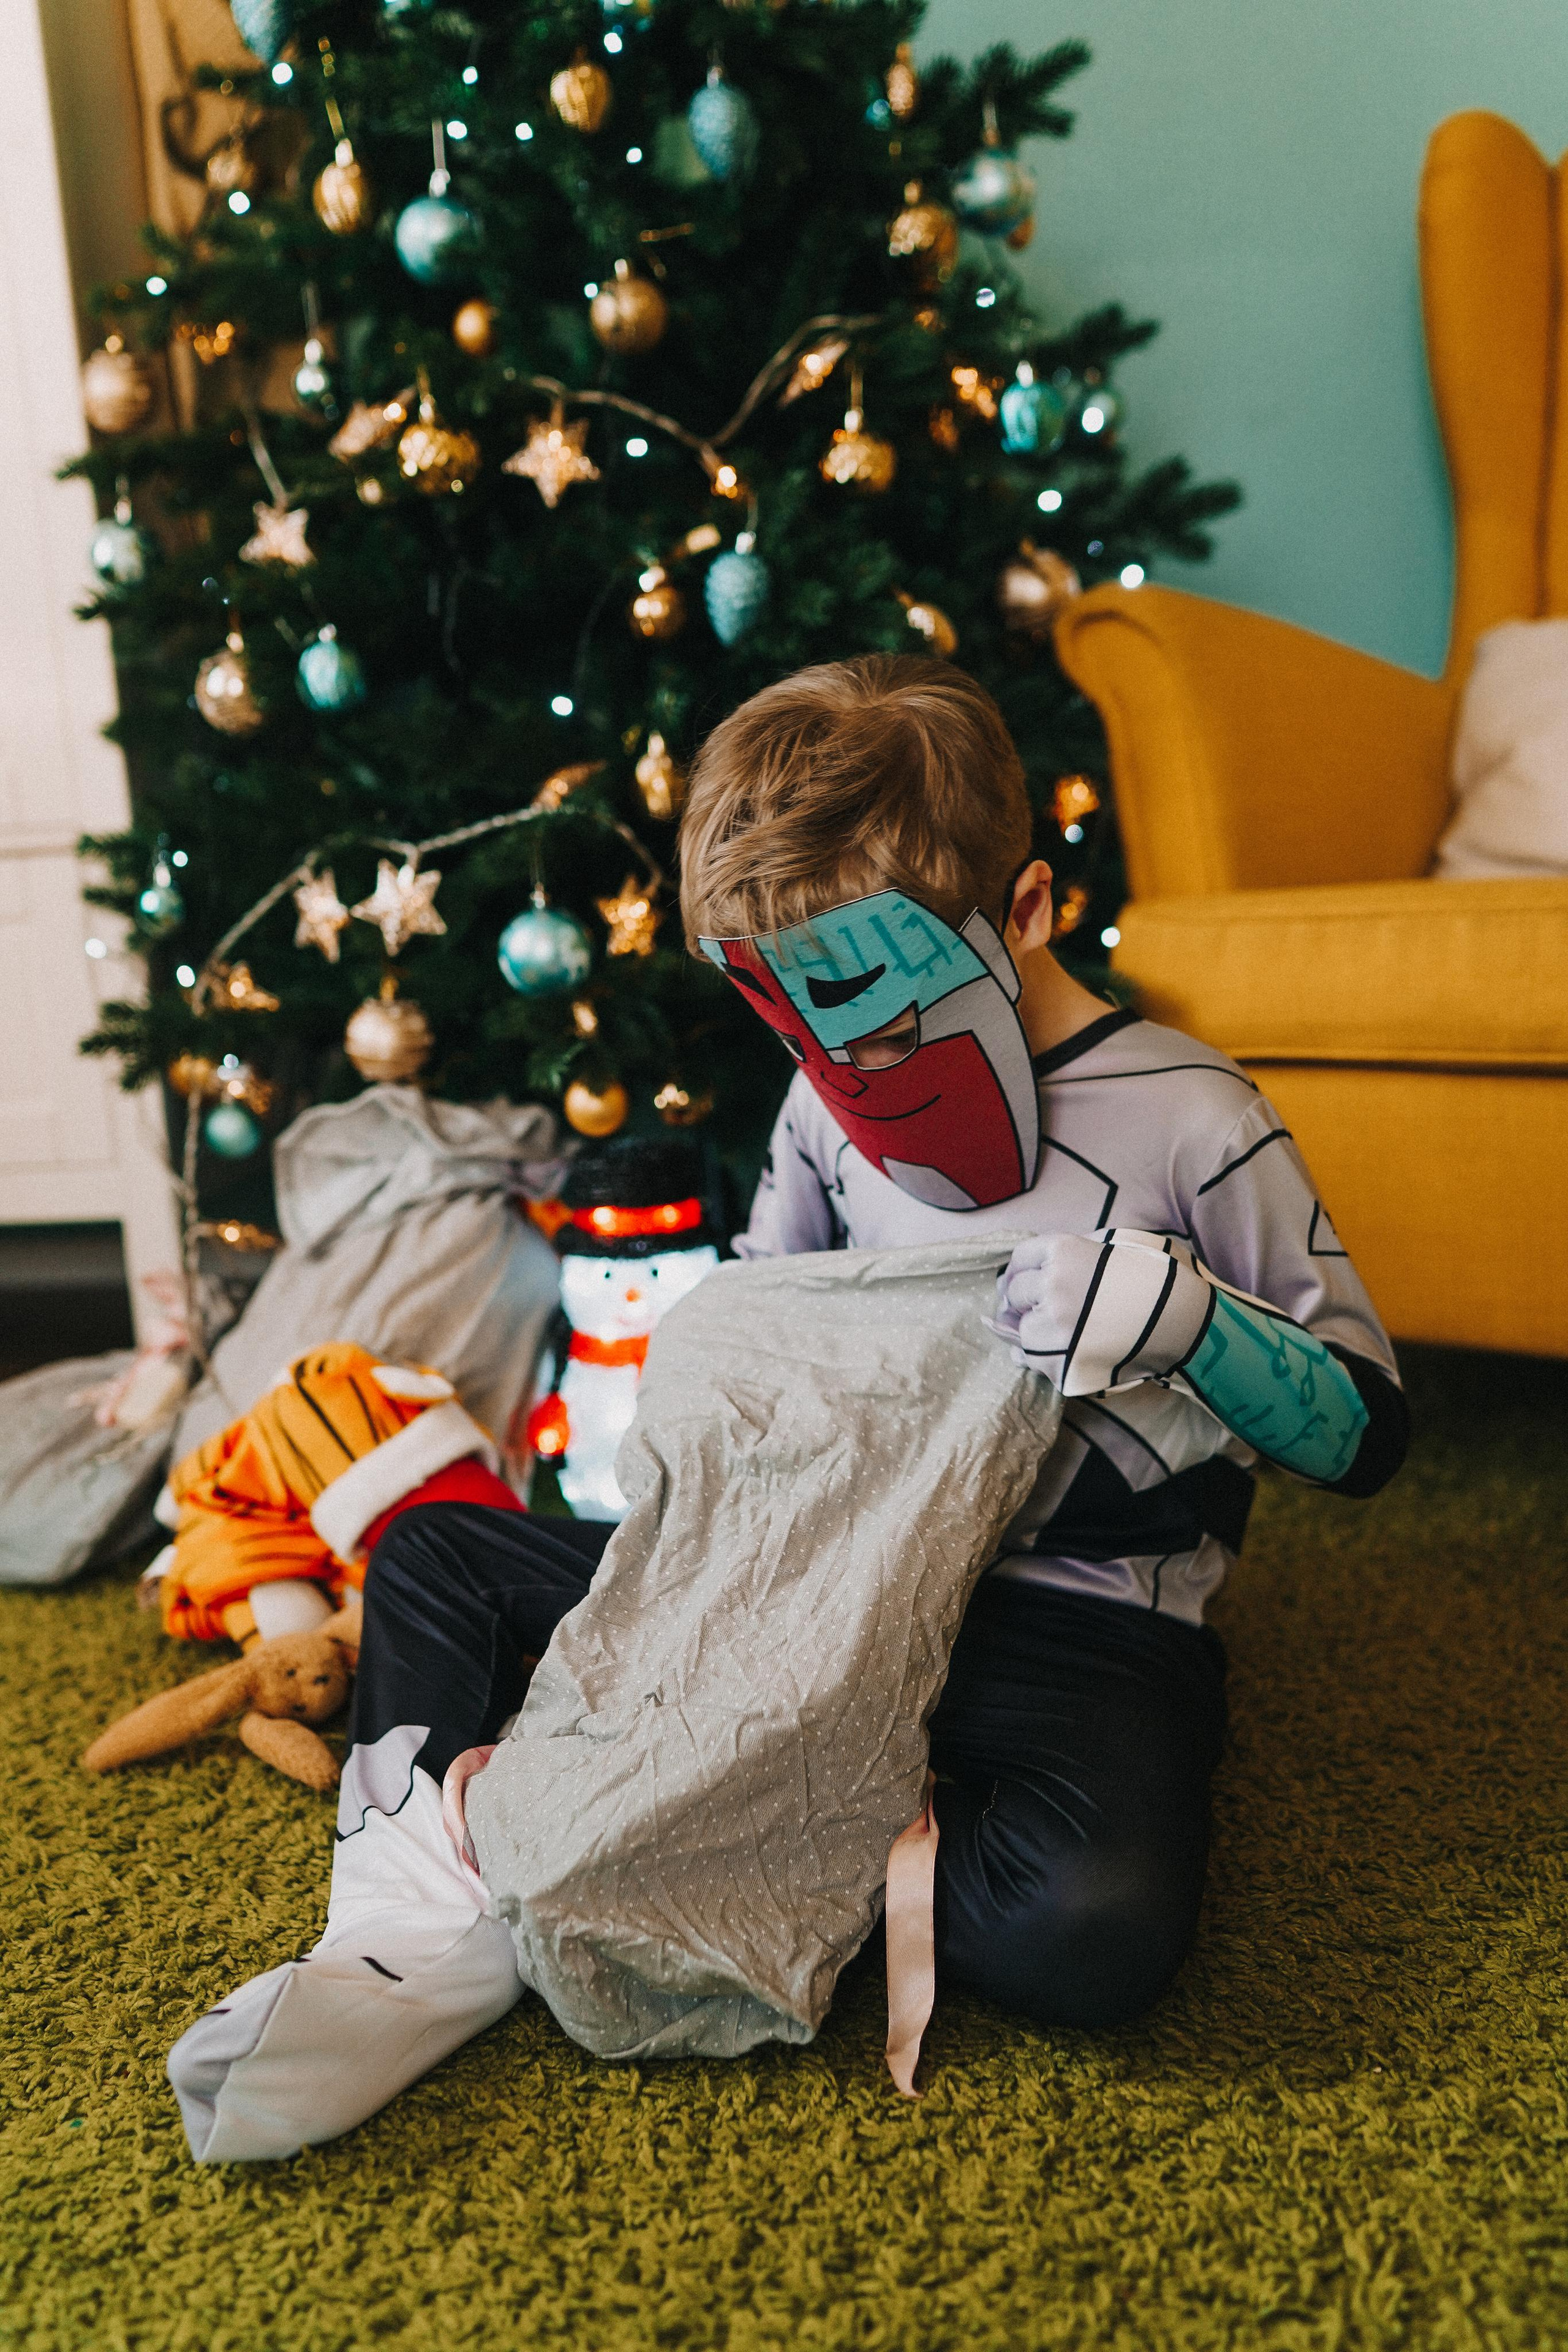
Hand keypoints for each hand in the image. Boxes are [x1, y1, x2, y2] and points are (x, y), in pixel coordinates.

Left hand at [991, 1229, 1213, 1395]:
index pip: (1020, 1258)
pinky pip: (1035, 1362)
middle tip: (1042, 1307)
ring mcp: (1054, 1327)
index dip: (1020, 1270)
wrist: (1186, 1323)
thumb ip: (1077, 1251)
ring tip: (1061, 1332)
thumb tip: (1040, 1267)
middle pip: (1015, 1294)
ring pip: (1021, 1332)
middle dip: (1025, 1300)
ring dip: (1034, 1332)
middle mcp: (1052, 1286)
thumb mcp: (1117, 1245)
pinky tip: (1065, 1351)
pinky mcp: (1061, 1363)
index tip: (1023, 1279)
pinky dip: (1044, 1358)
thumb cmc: (1157, 1280)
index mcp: (1063, 1251)